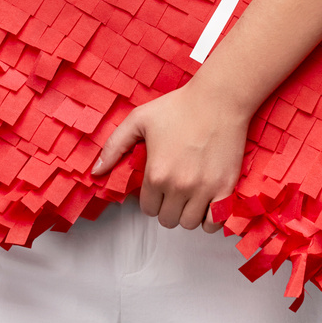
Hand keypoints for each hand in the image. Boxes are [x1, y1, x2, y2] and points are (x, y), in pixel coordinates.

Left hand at [91, 82, 250, 230]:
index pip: (148, 209)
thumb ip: (114, 147)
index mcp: (156, 174)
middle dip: (168, 208)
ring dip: (188, 214)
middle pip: (168, 220)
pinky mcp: (225, 188)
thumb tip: (96, 172)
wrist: (218, 99)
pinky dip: (210, 219)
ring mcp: (205, 189)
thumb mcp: (138, 119)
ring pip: (190, 224)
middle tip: (173, 191)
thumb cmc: (179, 106)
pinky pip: (215, 223)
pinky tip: (207, 204)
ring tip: (189, 197)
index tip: (158, 187)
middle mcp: (179, 186)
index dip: (151, 199)